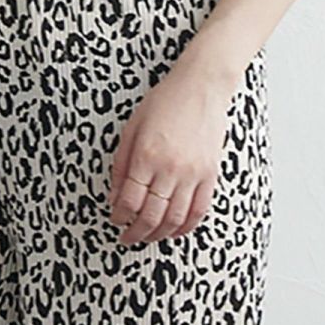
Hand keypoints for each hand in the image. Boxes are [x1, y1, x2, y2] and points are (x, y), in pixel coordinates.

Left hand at [106, 59, 238, 245]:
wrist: (201, 86)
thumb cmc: (164, 102)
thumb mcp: (131, 129)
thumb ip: (121, 165)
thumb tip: (114, 197)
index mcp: (146, 156)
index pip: (129, 200)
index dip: (119, 216)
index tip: (115, 219)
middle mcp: (170, 169)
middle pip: (151, 216)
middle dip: (136, 233)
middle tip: (128, 238)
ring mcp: (193, 174)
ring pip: (174, 219)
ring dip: (158, 234)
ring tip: (148, 237)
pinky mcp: (210, 175)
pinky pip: (199, 211)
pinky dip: (185, 227)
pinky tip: (174, 232)